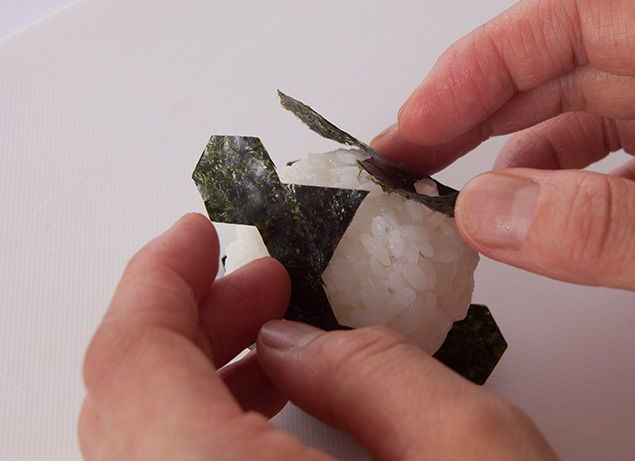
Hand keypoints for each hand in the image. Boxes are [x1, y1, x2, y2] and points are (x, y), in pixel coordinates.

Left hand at [80, 214, 553, 459]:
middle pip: (128, 407)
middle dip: (190, 322)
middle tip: (258, 277)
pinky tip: (272, 414)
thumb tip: (295, 338)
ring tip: (274, 334)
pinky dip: (207, 437)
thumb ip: (373, 370)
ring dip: (198, 379)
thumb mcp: (471, 453)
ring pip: (145, 453)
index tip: (197, 231)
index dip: (156, 280)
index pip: (132, 364)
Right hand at [373, 0, 634, 353]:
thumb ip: (618, 232)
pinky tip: (535, 211)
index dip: (482, 61)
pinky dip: (570, 185)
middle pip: (574, 62)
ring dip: (519, 148)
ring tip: (459, 187)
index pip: (575, 20)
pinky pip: (628, 160)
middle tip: (415, 154)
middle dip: (483, 105)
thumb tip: (490, 213)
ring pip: (597, 113)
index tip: (421, 116)